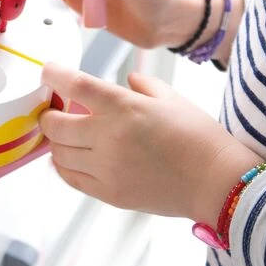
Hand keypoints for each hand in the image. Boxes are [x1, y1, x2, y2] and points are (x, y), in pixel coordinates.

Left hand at [40, 63, 260, 223]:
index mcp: (124, 107)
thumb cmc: (200, 136)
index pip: (74, 85)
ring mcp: (107, 168)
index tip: (48, 72)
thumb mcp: (171, 98)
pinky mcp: (109, 193)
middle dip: (49, 114)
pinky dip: (63, 165)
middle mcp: (109, 137)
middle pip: (55, 124)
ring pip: (58, 153)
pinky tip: (70, 157)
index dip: (53, 75)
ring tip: (64, 134)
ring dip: (55, 141)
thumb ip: (143, 84)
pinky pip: (71, 178)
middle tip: (54, 109)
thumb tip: (126, 79)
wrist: (217, 182)